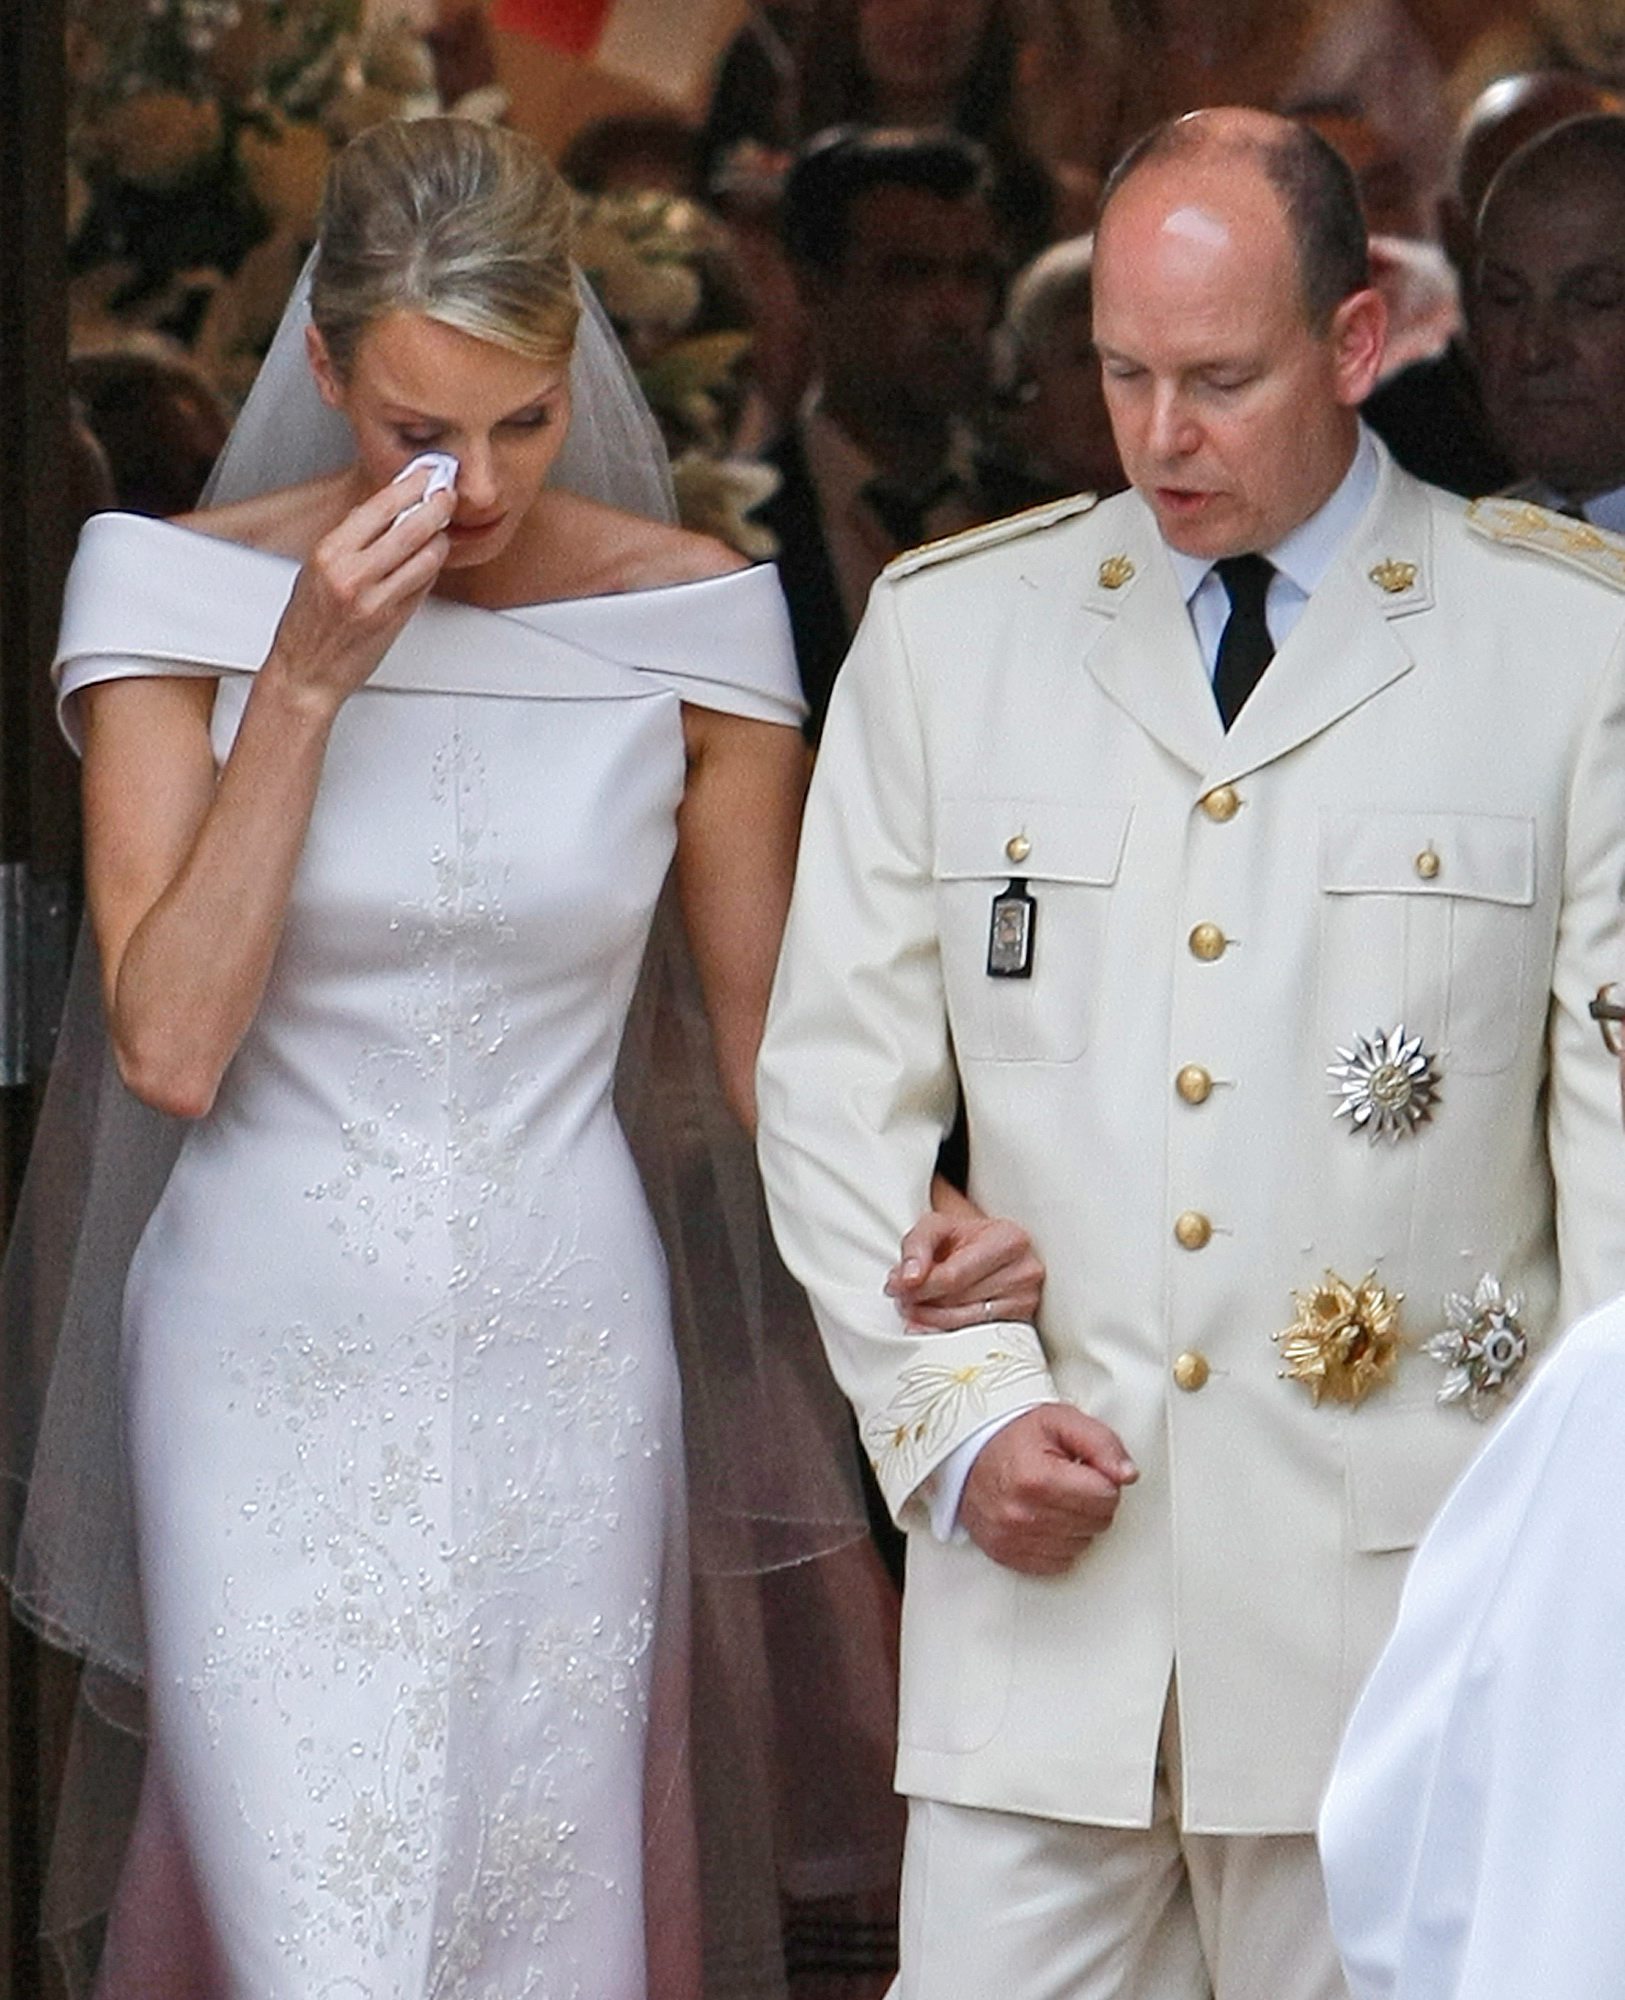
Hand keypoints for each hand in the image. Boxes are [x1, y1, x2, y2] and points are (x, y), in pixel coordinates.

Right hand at [263, 465, 453, 715]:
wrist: (305, 674)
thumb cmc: (306, 625)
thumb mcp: (314, 570)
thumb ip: (348, 542)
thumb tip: (381, 512)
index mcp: (329, 553)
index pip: (378, 507)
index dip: (408, 485)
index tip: (424, 473)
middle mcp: (352, 573)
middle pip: (409, 527)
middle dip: (435, 505)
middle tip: (448, 493)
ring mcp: (375, 598)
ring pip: (424, 556)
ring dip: (439, 538)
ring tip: (442, 528)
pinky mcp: (393, 620)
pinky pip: (423, 584)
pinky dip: (431, 567)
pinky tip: (432, 557)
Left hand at [885, 1206, 1044, 1330]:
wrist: (988, 1249)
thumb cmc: (965, 1238)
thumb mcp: (936, 1226)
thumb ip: (916, 1246)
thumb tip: (907, 1279)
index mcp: (1009, 1240)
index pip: (953, 1276)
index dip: (918, 1286)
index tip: (895, 1287)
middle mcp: (1025, 1271)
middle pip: (957, 1302)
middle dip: (922, 1303)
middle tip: (902, 1299)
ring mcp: (1026, 1301)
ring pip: (965, 1323)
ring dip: (931, 1320)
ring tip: (915, 1309)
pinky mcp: (1022, 1324)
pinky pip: (976, 1336)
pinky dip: (949, 1333)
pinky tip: (932, 1325)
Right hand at [960, 1404, 1136, 1575]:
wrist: (967, 1450)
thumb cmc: (1016, 1435)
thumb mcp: (1060, 1421)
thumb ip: (1101, 1443)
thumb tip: (1128, 1475)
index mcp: (1037, 1478)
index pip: (1106, 1496)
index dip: (1102, 1479)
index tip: (1084, 1468)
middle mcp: (1022, 1513)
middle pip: (1097, 1523)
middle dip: (1092, 1501)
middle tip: (1070, 1481)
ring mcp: (1011, 1538)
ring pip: (1081, 1545)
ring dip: (1076, 1523)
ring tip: (1055, 1498)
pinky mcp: (1005, 1554)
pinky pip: (1058, 1562)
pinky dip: (1058, 1542)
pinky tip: (1045, 1517)